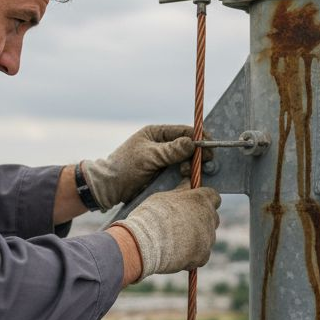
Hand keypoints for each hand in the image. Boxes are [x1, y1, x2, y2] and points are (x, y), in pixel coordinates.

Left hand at [83, 125, 200, 209]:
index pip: (183, 131)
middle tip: (205, 163)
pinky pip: (179, 173)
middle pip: (187, 146)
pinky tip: (189, 180)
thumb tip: (192, 142)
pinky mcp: (163, 174)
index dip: (198, 138)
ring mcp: (163, 160)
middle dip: (197, 154)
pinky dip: (186, 175)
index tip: (209, 146)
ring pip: (185, 160)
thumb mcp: (149, 156)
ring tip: (188, 174)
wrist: (109, 188)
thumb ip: (170, 150)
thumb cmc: (125, 167)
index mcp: (156, 133)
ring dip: (191, 166)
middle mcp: (162, 145)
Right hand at [111, 183, 220, 279]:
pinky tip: (178, 254)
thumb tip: (187, 183)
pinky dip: (193, 255)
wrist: (145, 243)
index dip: (204, 200)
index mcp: (200, 199)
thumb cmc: (151, 216)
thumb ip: (180, 191)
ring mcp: (207, 238)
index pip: (213, 196)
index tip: (194, 204)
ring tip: (175, 241)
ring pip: (207, 237)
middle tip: (182, 223)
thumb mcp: (163, 197)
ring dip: (196, 238)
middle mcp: (209, 218)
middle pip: (212, 217)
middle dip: (201, 219)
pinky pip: (202, 255)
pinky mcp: (202, 256)